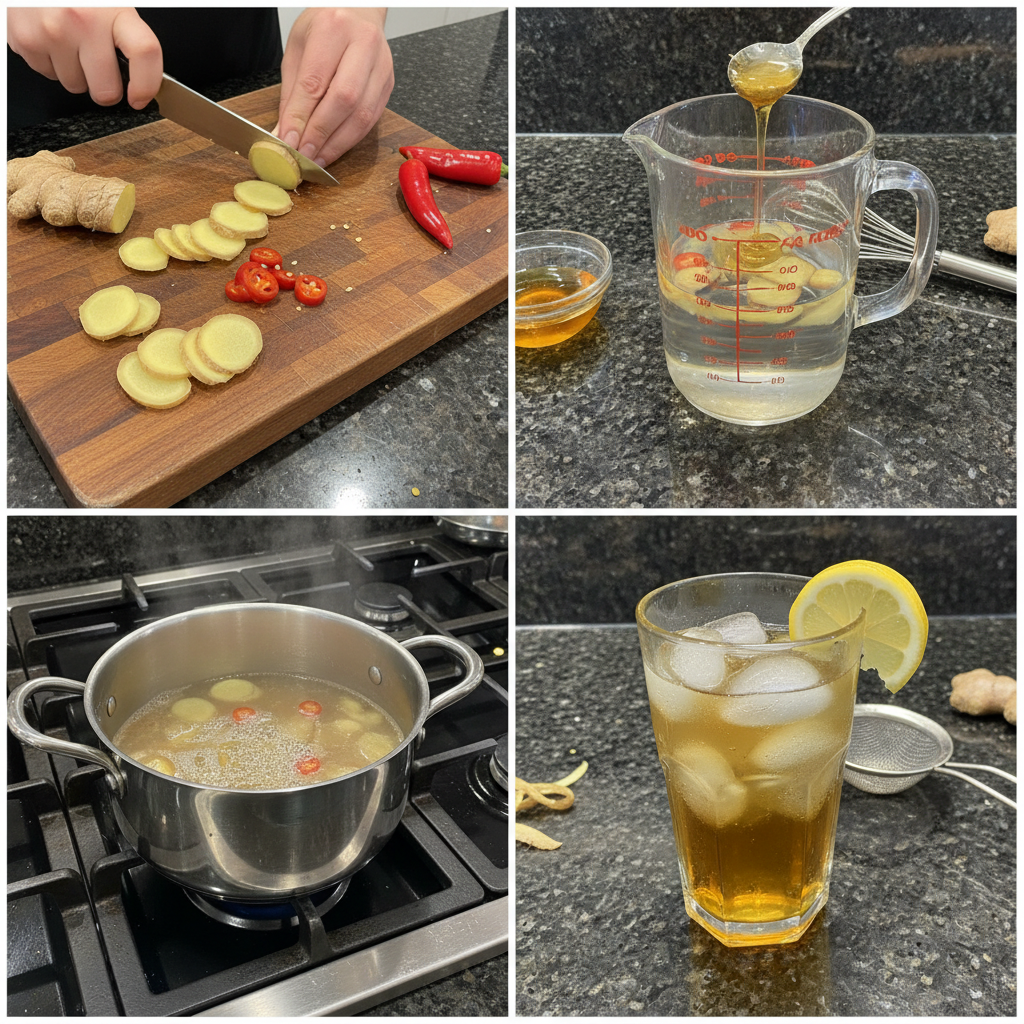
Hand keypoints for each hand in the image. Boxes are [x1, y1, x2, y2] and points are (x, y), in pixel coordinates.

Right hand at [7, 7, 161, 108]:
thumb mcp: (108, 4)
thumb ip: (126, 35)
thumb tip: (143, 76)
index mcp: (112, 9)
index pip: (144, 52)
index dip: (147, 84)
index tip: (140, 97)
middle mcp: (82, 20)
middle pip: (106, 90)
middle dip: (105, 87)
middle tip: (100, 69)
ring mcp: (52, 32)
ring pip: (75, 86)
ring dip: (75, 73)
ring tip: (69, 43)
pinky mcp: (26, 40)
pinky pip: (48, 75)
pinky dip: (51, 63)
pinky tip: (50, 39)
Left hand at [275, 8, 393, 166]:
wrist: (358, 12)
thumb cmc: (326, 26)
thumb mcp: (298, 48)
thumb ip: (292, 93)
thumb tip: (286, 133)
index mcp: (333, 28)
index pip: (315, 82)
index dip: (301, 117)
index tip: (289, 141)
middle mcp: (363, 44)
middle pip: (343, 100)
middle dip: (321, 133)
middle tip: (304, 155)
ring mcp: (381, 66)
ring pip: (361, 115)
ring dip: (337, 143)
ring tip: (318, 159)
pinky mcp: (388, 85)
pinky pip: (371, 120)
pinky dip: (350, 139)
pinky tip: (334, 148)